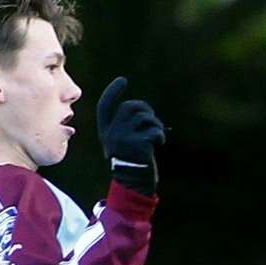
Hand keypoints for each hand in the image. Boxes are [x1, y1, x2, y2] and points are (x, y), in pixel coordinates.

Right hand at [97, 77, 165, 196]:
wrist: (134, 184)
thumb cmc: (132, 163)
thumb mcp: (122, 143)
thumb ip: (126, 127)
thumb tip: (140, 110)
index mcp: (106, 132)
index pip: (105, 107)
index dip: (113, 92)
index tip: (122, 80)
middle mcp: (111, 133)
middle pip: (129, 107)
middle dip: (145, 109)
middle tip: (153, 120)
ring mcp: (124, 138)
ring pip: (144, 117)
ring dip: (155, 124)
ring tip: (157, 135)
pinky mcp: (137, 144)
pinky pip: (154, 130)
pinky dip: (160, 135)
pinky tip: (159, 144)